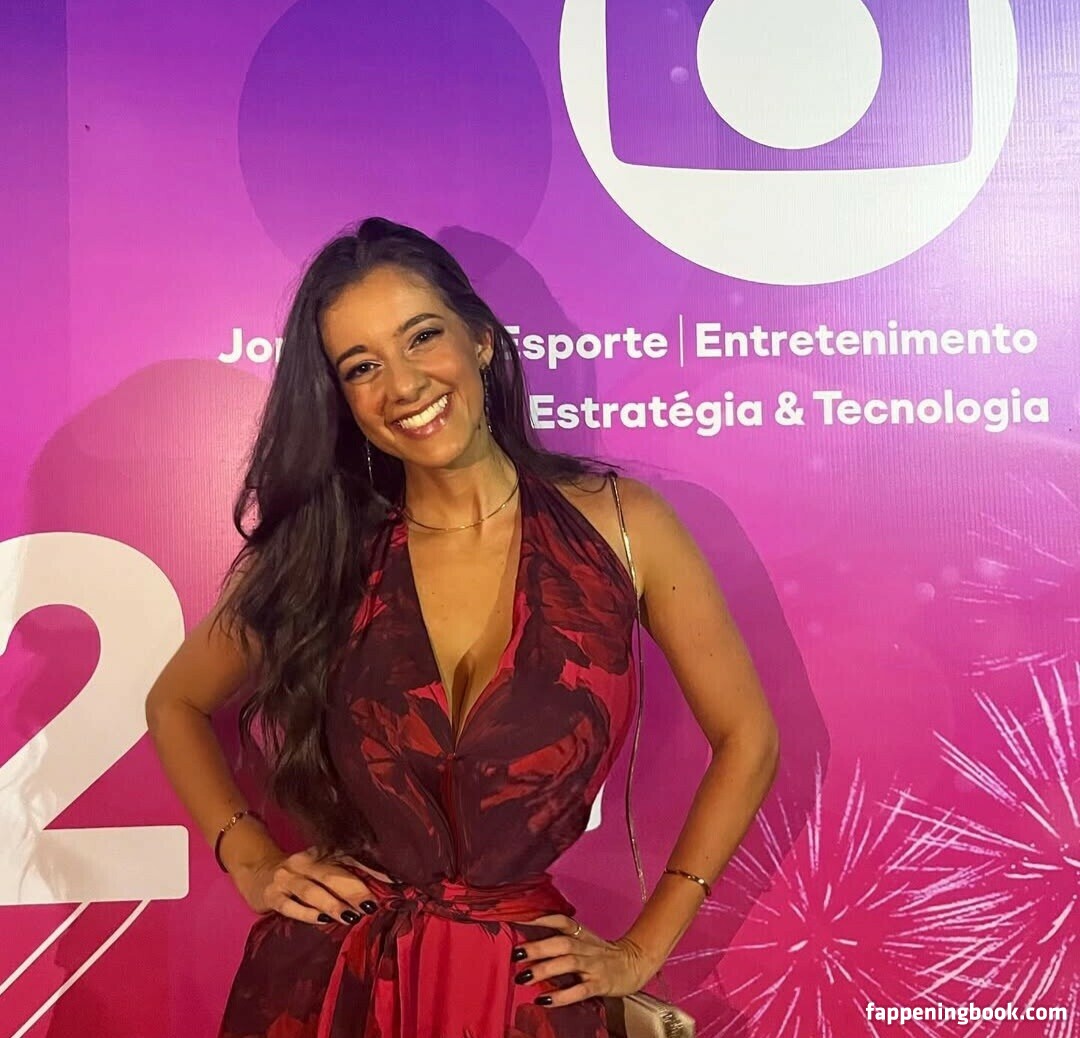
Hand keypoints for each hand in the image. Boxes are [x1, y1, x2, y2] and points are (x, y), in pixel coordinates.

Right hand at [230, 847, 380, 926]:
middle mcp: (305, 861)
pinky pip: (290, 905)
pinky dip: (307, 913)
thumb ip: (346, 875)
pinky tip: (322, 921)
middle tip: (371, 905)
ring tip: (351, 917)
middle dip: (353, 890)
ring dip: (332, 904)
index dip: (371, 870)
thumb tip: (384, 887)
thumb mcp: (321, 869)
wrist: (256, 870)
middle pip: (332, 874)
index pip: (349, 858)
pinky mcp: (272, 895)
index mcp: (321, 852)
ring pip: (312, 890)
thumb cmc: (300, 874)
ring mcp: (287, 877)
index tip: (392, 883)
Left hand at [507, 913, 658, 1007]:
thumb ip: (562, 938)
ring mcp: (593, 966)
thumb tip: (531, 942)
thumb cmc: (603, 954)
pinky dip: (562, 995)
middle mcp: (586, 947)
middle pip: (561, 942)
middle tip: (516, 952)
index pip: (561, 921)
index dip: (541, 918)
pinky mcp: (600, 984)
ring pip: (568, 963)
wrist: (635, 963)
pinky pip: (580, 990)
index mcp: (582, 934)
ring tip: (523, 976)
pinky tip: (545, 1000)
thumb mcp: (585, 940)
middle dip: (538, 947)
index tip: (519, 919)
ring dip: (545, 969)